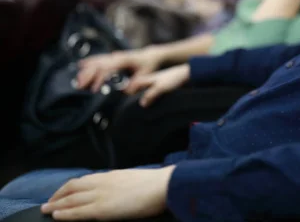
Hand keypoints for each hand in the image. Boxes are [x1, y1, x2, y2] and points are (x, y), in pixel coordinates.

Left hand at [41, 166, 174, 220]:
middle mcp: (102, 182)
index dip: (69, 187)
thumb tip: (114, 190)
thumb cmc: (155, 185)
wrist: (163, 186)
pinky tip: (56, 216)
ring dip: (56, 204)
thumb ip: (120, 183)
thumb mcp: (133, 179)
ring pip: (71, 199)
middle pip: (73, 187)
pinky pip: (78, 211)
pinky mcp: (102, 209)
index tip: (62, 192)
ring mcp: (101, 195)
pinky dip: (65, 213)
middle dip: (58, 195)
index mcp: (111, 175)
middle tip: (48, 202)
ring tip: (46, 209)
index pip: (84, 180)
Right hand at [77, 48, 162, 92]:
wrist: (151, 55)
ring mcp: (114, 56)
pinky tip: (80, 64)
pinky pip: (99, 58)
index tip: (94, 90)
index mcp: (123, 61)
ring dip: (86, 70)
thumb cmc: (149, 65)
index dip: (99, 79)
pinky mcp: (112, 57)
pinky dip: (89, 61)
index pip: (107, 69)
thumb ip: (136, 82)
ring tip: (77, 80)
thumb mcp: (145, 74)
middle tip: (79, 86)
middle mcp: (116, 57)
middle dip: (88, 75)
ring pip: (96, 61)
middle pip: (98, 65)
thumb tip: (127, 92)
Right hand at [125, 64, 189, 106]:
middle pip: (138, 88)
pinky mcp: (163, 87)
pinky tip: (153, 104)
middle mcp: (150, 80)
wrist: (187, 73)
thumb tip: (141, 104)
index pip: (133, 86)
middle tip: (129, 107)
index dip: (128, 93)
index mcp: (146, 79)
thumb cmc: (174, 78)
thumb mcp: (161, 87)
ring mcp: (156, 83)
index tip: (124, 103)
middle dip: (133, 95)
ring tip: (140, 108)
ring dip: (143, 97)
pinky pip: (153, 93)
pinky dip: (151, 98)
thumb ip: (151, 95)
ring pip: (145, 90)